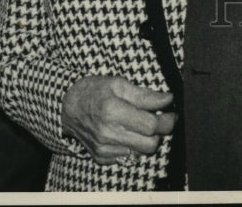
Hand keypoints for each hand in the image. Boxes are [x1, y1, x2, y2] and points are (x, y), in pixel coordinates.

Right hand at [61, 76, 175, 164]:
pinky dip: (134, 146)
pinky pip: (128, 157)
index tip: (172, 113)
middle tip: (160, 119)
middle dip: (160, 132)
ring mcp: (103, 148)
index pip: (151, 125)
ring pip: (141, 152)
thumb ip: (144, 95)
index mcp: (113, 111)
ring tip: (143, 124)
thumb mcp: (119, 84)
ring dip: (148, 139)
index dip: (167, 120)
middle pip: (150, 144)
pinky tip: (129, 132)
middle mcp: (108, 134)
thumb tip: (168, 99)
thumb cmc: (95, 91)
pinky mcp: (101, 157)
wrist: (68, 107)